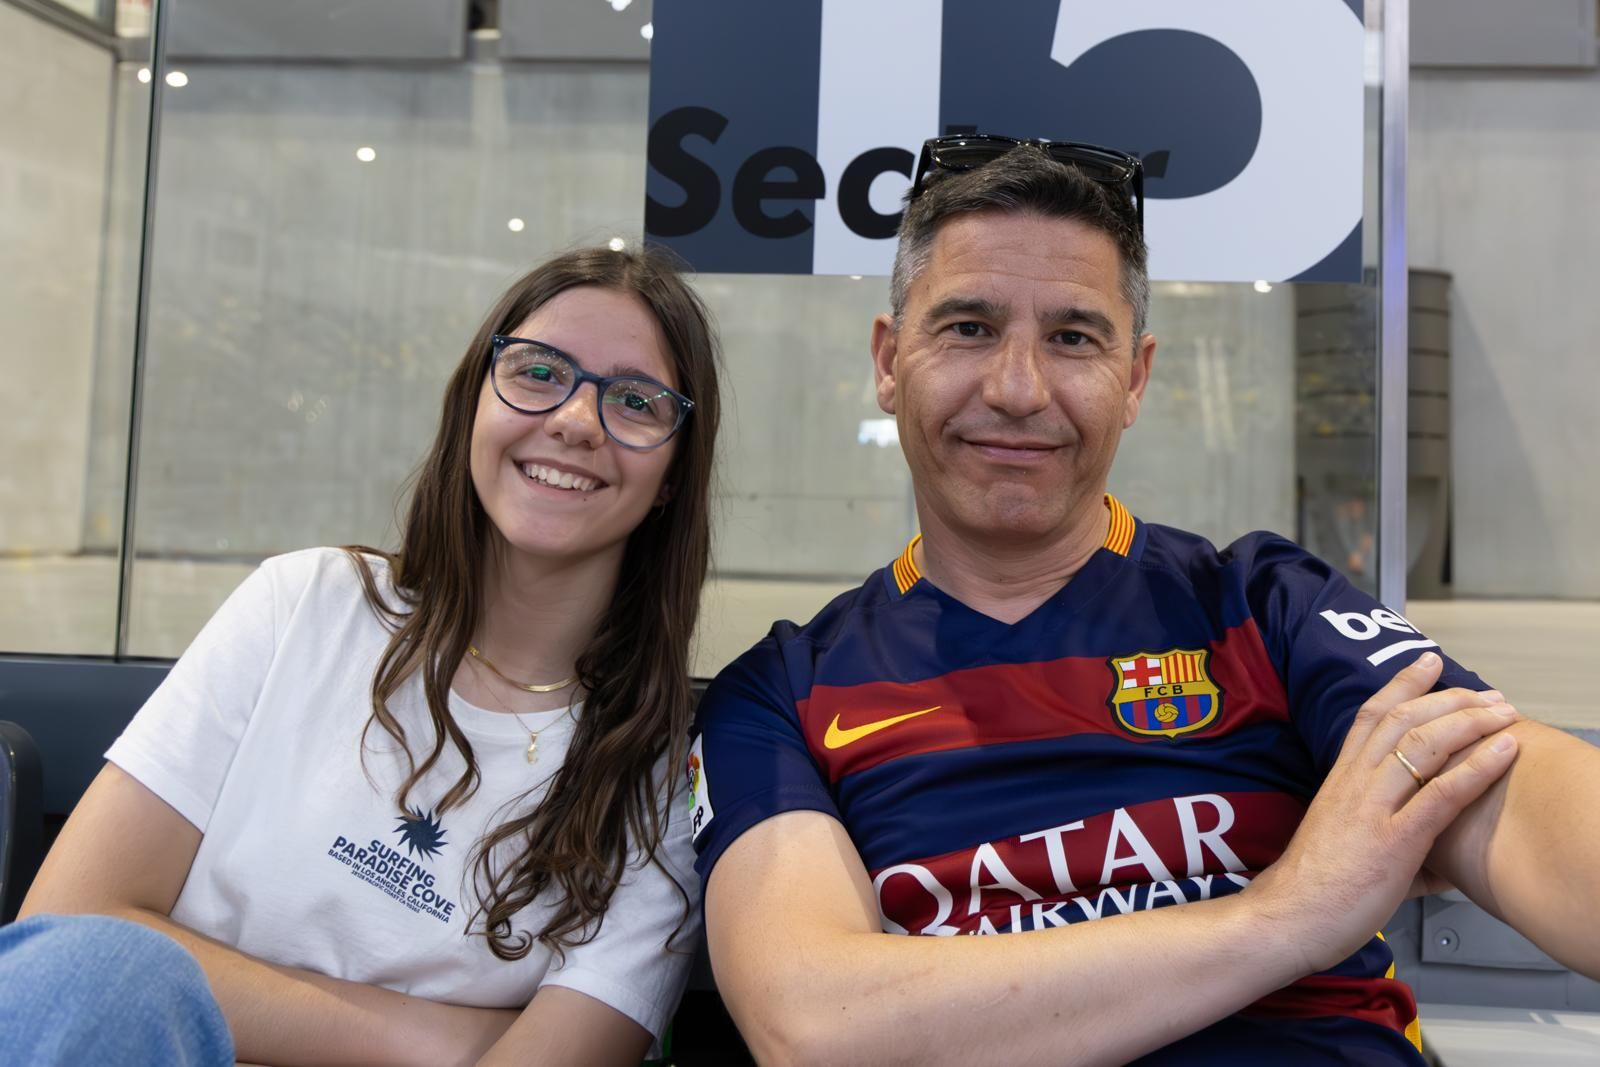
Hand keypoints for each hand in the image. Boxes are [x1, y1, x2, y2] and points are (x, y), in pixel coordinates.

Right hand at [1246, 652, 1518, 974]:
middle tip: (1486, 692)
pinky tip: (1502, 752)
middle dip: (1449, 697)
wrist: (1286, 917)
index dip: (1400, 685)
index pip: (1369, 717)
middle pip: (1402, 720)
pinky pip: (1442, 794)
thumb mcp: (1342, 845)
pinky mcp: (1394, 840)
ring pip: (1423, 745)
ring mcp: (1373, 809)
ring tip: (1502, 712)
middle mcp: (1354, 785)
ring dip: (1470, 721)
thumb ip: (1379, 836)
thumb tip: (1427, 859)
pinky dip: (1478, 767)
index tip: (1427, 664)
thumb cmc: (1311, 891)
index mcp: (1339, 782)